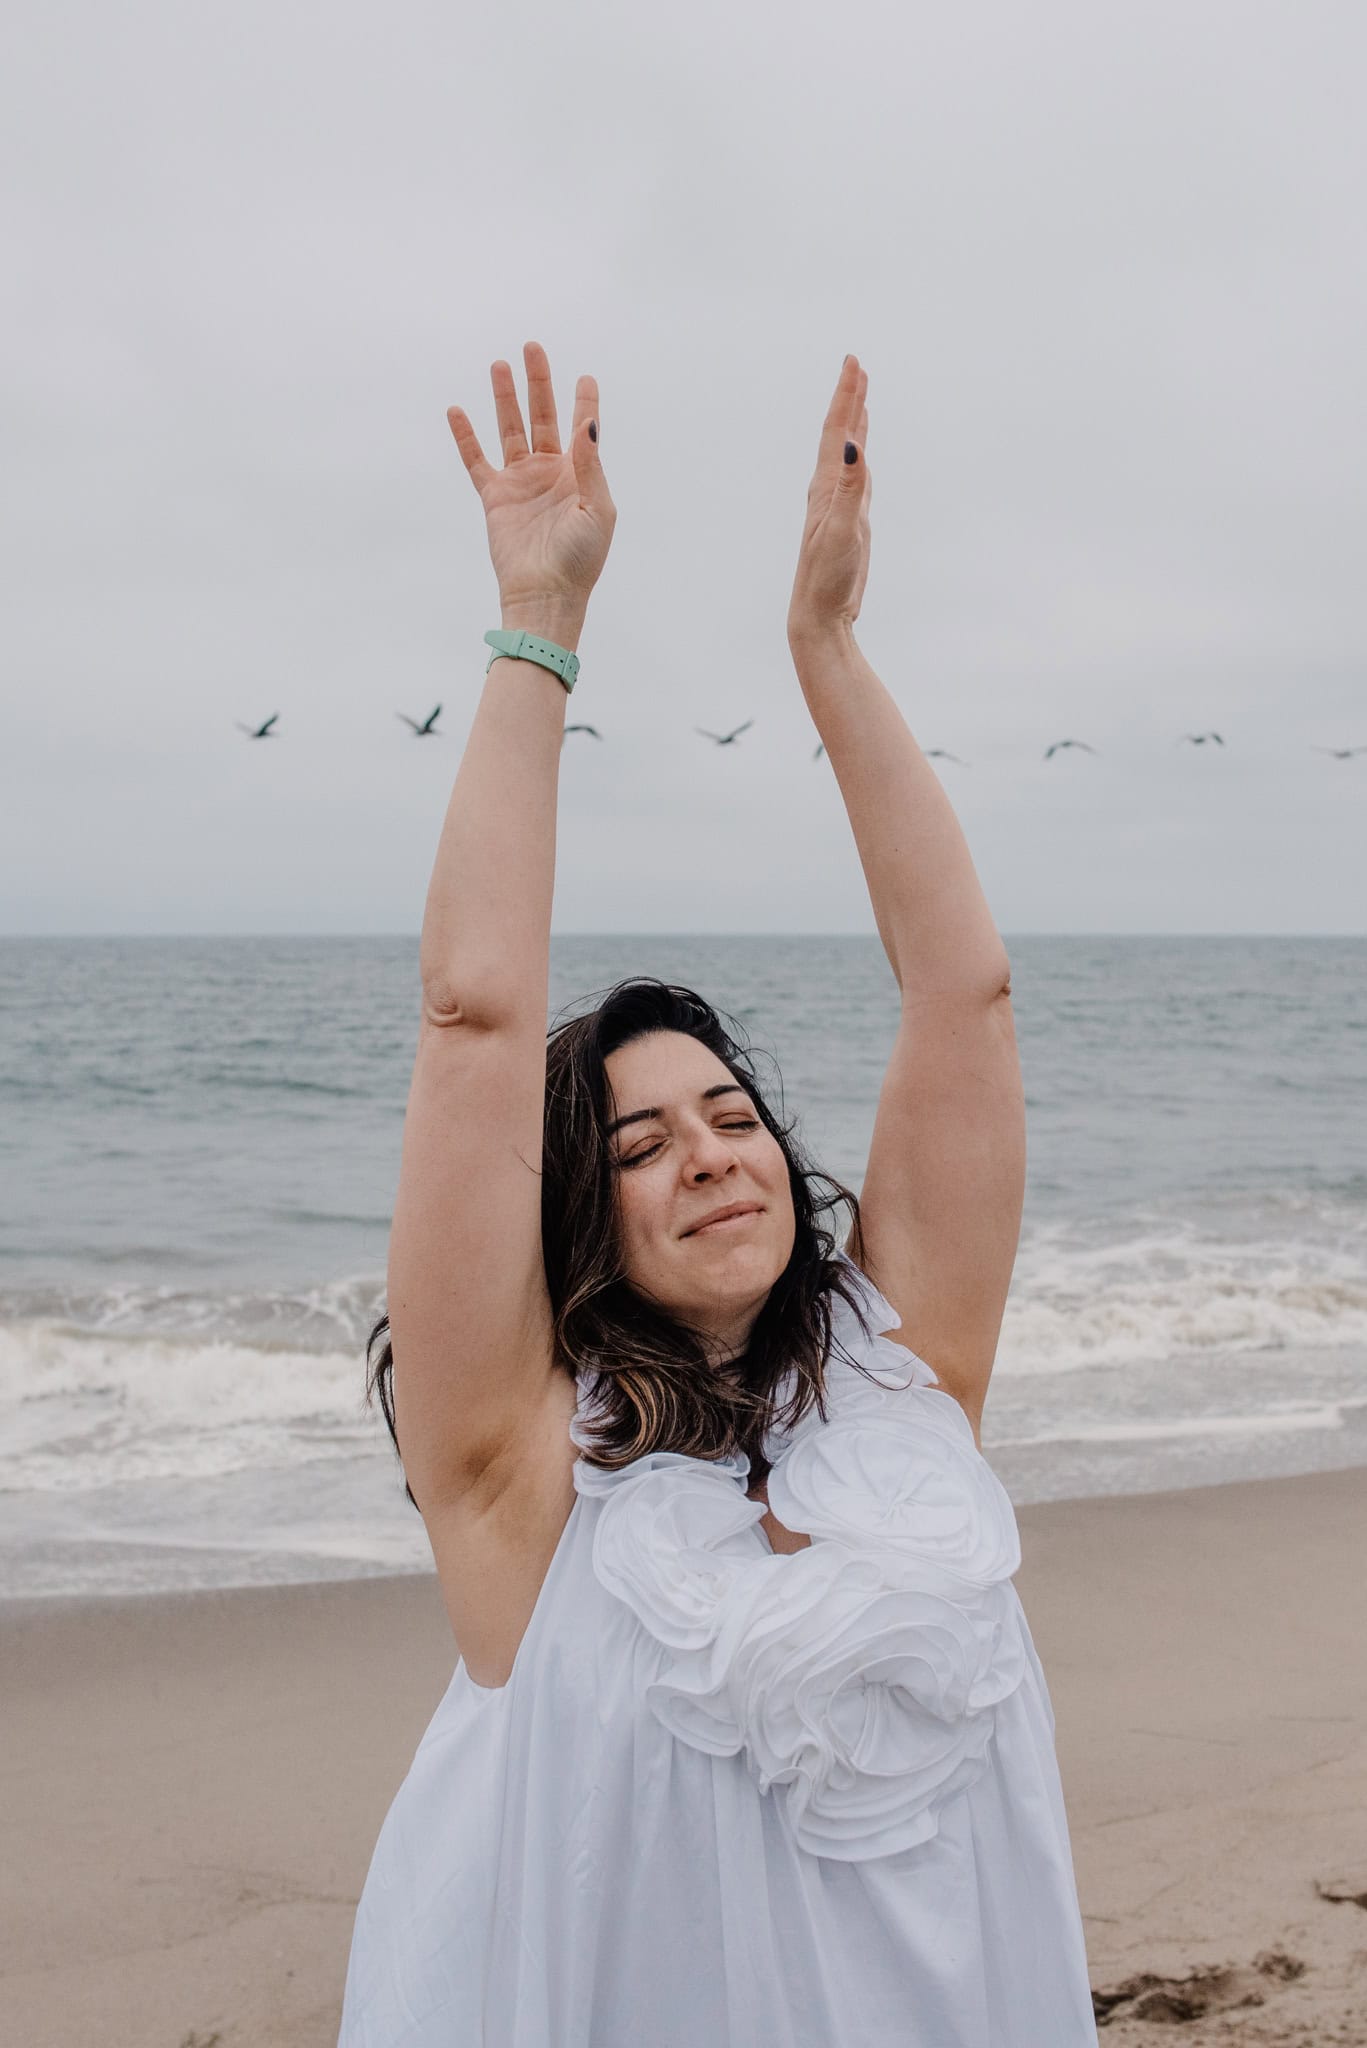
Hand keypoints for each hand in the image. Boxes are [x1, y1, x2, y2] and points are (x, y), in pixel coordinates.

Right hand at [446, 341, 616, 613]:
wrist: (546, 594)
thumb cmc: (580, 559)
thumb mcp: (597, 510)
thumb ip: (589, 465)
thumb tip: (587, 423)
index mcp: (579, 475)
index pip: (582, 428)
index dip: (584, 401)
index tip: (586, 377)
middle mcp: (549, 474)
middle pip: (542, 417)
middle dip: (538, 382)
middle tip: (532, 347)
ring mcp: (520, 483)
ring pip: (510, 430)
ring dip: (505, 397)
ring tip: (500, 364)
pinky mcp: (495, 497)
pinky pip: (476, 460)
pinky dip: (465, 437)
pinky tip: (457, 410)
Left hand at [787, 355, 870, 637]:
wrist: (819, 612)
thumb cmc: (828, 575)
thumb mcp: (843, 529)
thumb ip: (850, 487)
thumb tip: (853, 445)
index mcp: (826, 487)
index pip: (838, 431)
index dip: (846, 396)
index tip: (853, 363)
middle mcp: (828, 490)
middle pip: (840, 434)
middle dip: (850, 399)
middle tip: (857, 367)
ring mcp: (838, 505)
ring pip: (847, 452)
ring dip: (854, 423)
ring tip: (860, 399)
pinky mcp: (848, 521)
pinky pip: (855, 475)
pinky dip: (859, 455)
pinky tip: (860, 453)